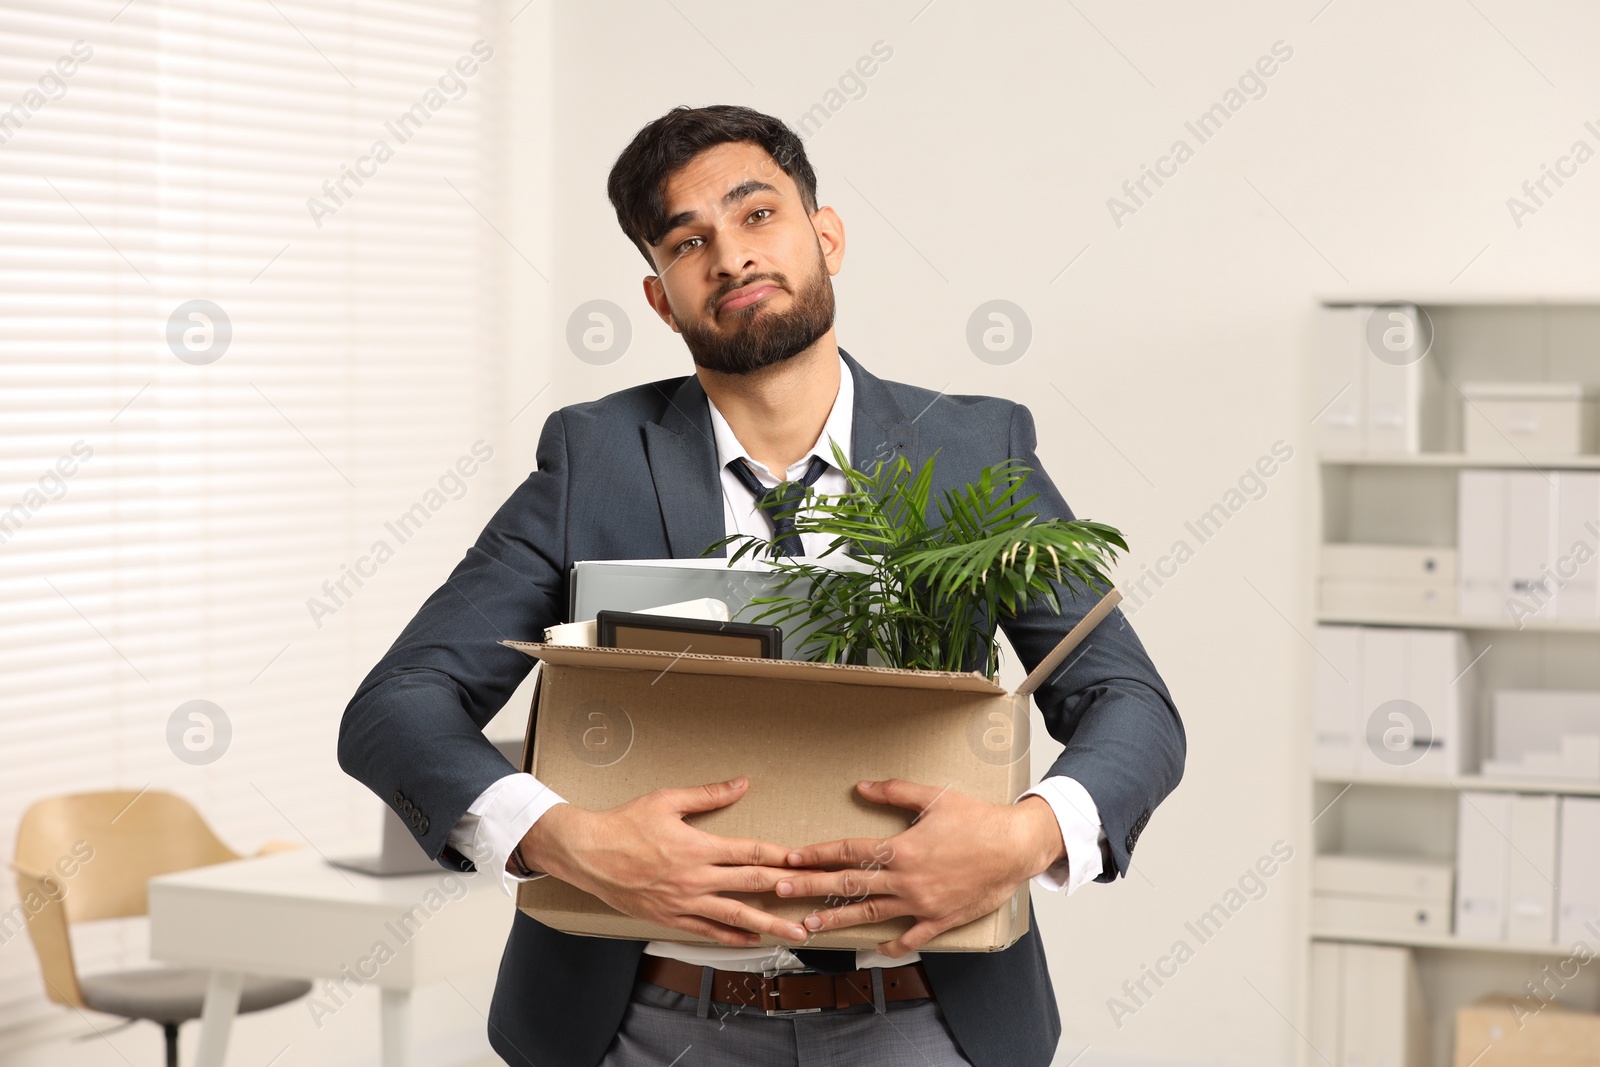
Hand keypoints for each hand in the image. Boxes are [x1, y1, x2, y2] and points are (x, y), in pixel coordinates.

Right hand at [517, 776, 813, 947]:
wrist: (586, 853)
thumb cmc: (624, 823)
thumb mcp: (668, 800)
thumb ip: (709, 795)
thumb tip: (742, 783)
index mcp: (699, 847)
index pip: (751, 852)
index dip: (783, 856)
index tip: (808, 861)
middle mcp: (696, 878)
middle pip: (753, 886)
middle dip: (789, 892)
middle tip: (818, 898)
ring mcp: (683, 902)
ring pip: (735, 916)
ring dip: (770, 925)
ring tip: (796, 933)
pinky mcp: (669, 917)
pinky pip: (707, 931)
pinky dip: (732, 937)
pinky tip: (752, 940)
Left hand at [776, 779, 1064, 956]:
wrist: (1017, 847)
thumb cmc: (978, 819)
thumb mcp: (935, 797)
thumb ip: (894, 792)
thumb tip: (860, 787)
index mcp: (901, 848)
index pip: (848, 851)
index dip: (817, 854)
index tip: (791, 858)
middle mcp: (906, 879)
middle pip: (848, 885)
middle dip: (810, 889)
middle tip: (779, 892)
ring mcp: (921, 904)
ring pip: (869, 914)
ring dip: (836, 920)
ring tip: (808, 926)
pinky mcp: (940, 920)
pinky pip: (910, 937)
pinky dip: (891, 945)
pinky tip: (873, 949)